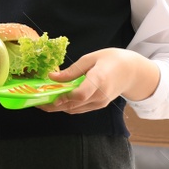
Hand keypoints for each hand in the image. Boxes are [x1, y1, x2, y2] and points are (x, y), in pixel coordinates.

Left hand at [39, 48, 159, 114]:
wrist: (132, 72)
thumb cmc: (112, 60)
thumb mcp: (91, 58)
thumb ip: (72, 70)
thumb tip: (52, 77)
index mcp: (99, 80)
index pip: (80, 94)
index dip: (64, 97)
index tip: (49, 94)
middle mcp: (99, 95)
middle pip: (74, 105)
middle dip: (54, 105)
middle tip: (36, 101)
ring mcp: (100, 103)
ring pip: (75, 109)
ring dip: (58, 107)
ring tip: (42, 101)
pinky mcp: (99, 106)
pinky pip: (79, 109)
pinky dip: (67, 106)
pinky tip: (56, 100)